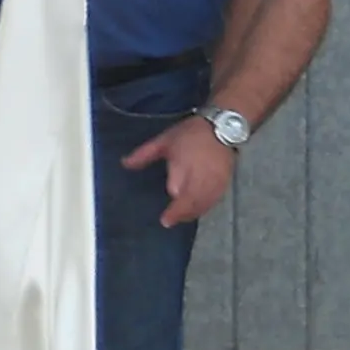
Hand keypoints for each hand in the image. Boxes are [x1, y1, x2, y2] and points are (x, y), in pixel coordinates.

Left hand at [122, 116, 236, 225]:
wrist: (222, 127)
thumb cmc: (190, 134)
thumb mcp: (164, 141)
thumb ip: (144, 155)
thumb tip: (124, 164)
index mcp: (185, 171)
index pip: (180, 199)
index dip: (173, 212)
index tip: (165, 221)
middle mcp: (202, 181)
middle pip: (193, 206)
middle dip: (182, 214)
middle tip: (170, 219)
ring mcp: (216, 184)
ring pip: (204, 206)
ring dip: (193, 213)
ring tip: (181, 216)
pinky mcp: (225, 184)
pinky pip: (214, 201)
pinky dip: (204, 207)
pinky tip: (196, 208)